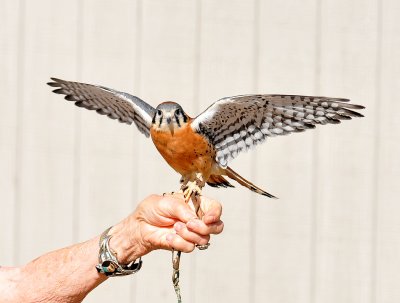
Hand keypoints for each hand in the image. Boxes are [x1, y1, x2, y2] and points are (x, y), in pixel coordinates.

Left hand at [109, 193, 223, 263]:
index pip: (215, 208)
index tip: (208, 219)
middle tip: (190, 225)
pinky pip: (190, 247)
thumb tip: (195, 220)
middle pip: (217, 227)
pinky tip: (168, 237)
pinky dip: (179, 242)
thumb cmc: (151, 209)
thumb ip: (182, 209)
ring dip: (188, 234)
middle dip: (205, 228)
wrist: (139, 226)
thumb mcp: (166, 202)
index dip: (216, 213)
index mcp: (195, 204)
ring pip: (204, 239)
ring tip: (174, 228)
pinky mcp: (184, 244)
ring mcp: (192, 233)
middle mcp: (197, 218)